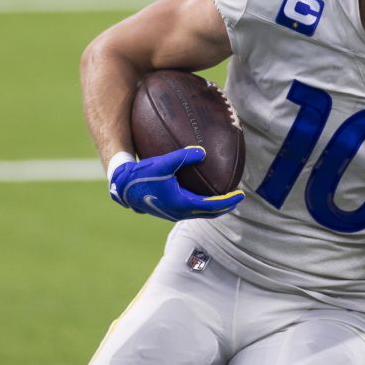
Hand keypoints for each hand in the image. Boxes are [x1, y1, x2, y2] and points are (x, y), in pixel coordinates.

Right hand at [109, 146, 243, 220]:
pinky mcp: (168, 209)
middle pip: (209, 213)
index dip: (228, 202)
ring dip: (214, 207)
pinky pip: (191, 209)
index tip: (241, 195)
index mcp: (182, 203)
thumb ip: (183, 156)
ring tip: (224, 197)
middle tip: (238, 198)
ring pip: (200, 213)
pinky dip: (202, 204)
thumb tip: (203, 151)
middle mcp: (179, 212)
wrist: (123, 187)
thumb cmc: (142, 175)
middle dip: (225, 206)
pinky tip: (203, 193)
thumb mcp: (163, 163)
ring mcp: (173, 213)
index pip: (212, 207)